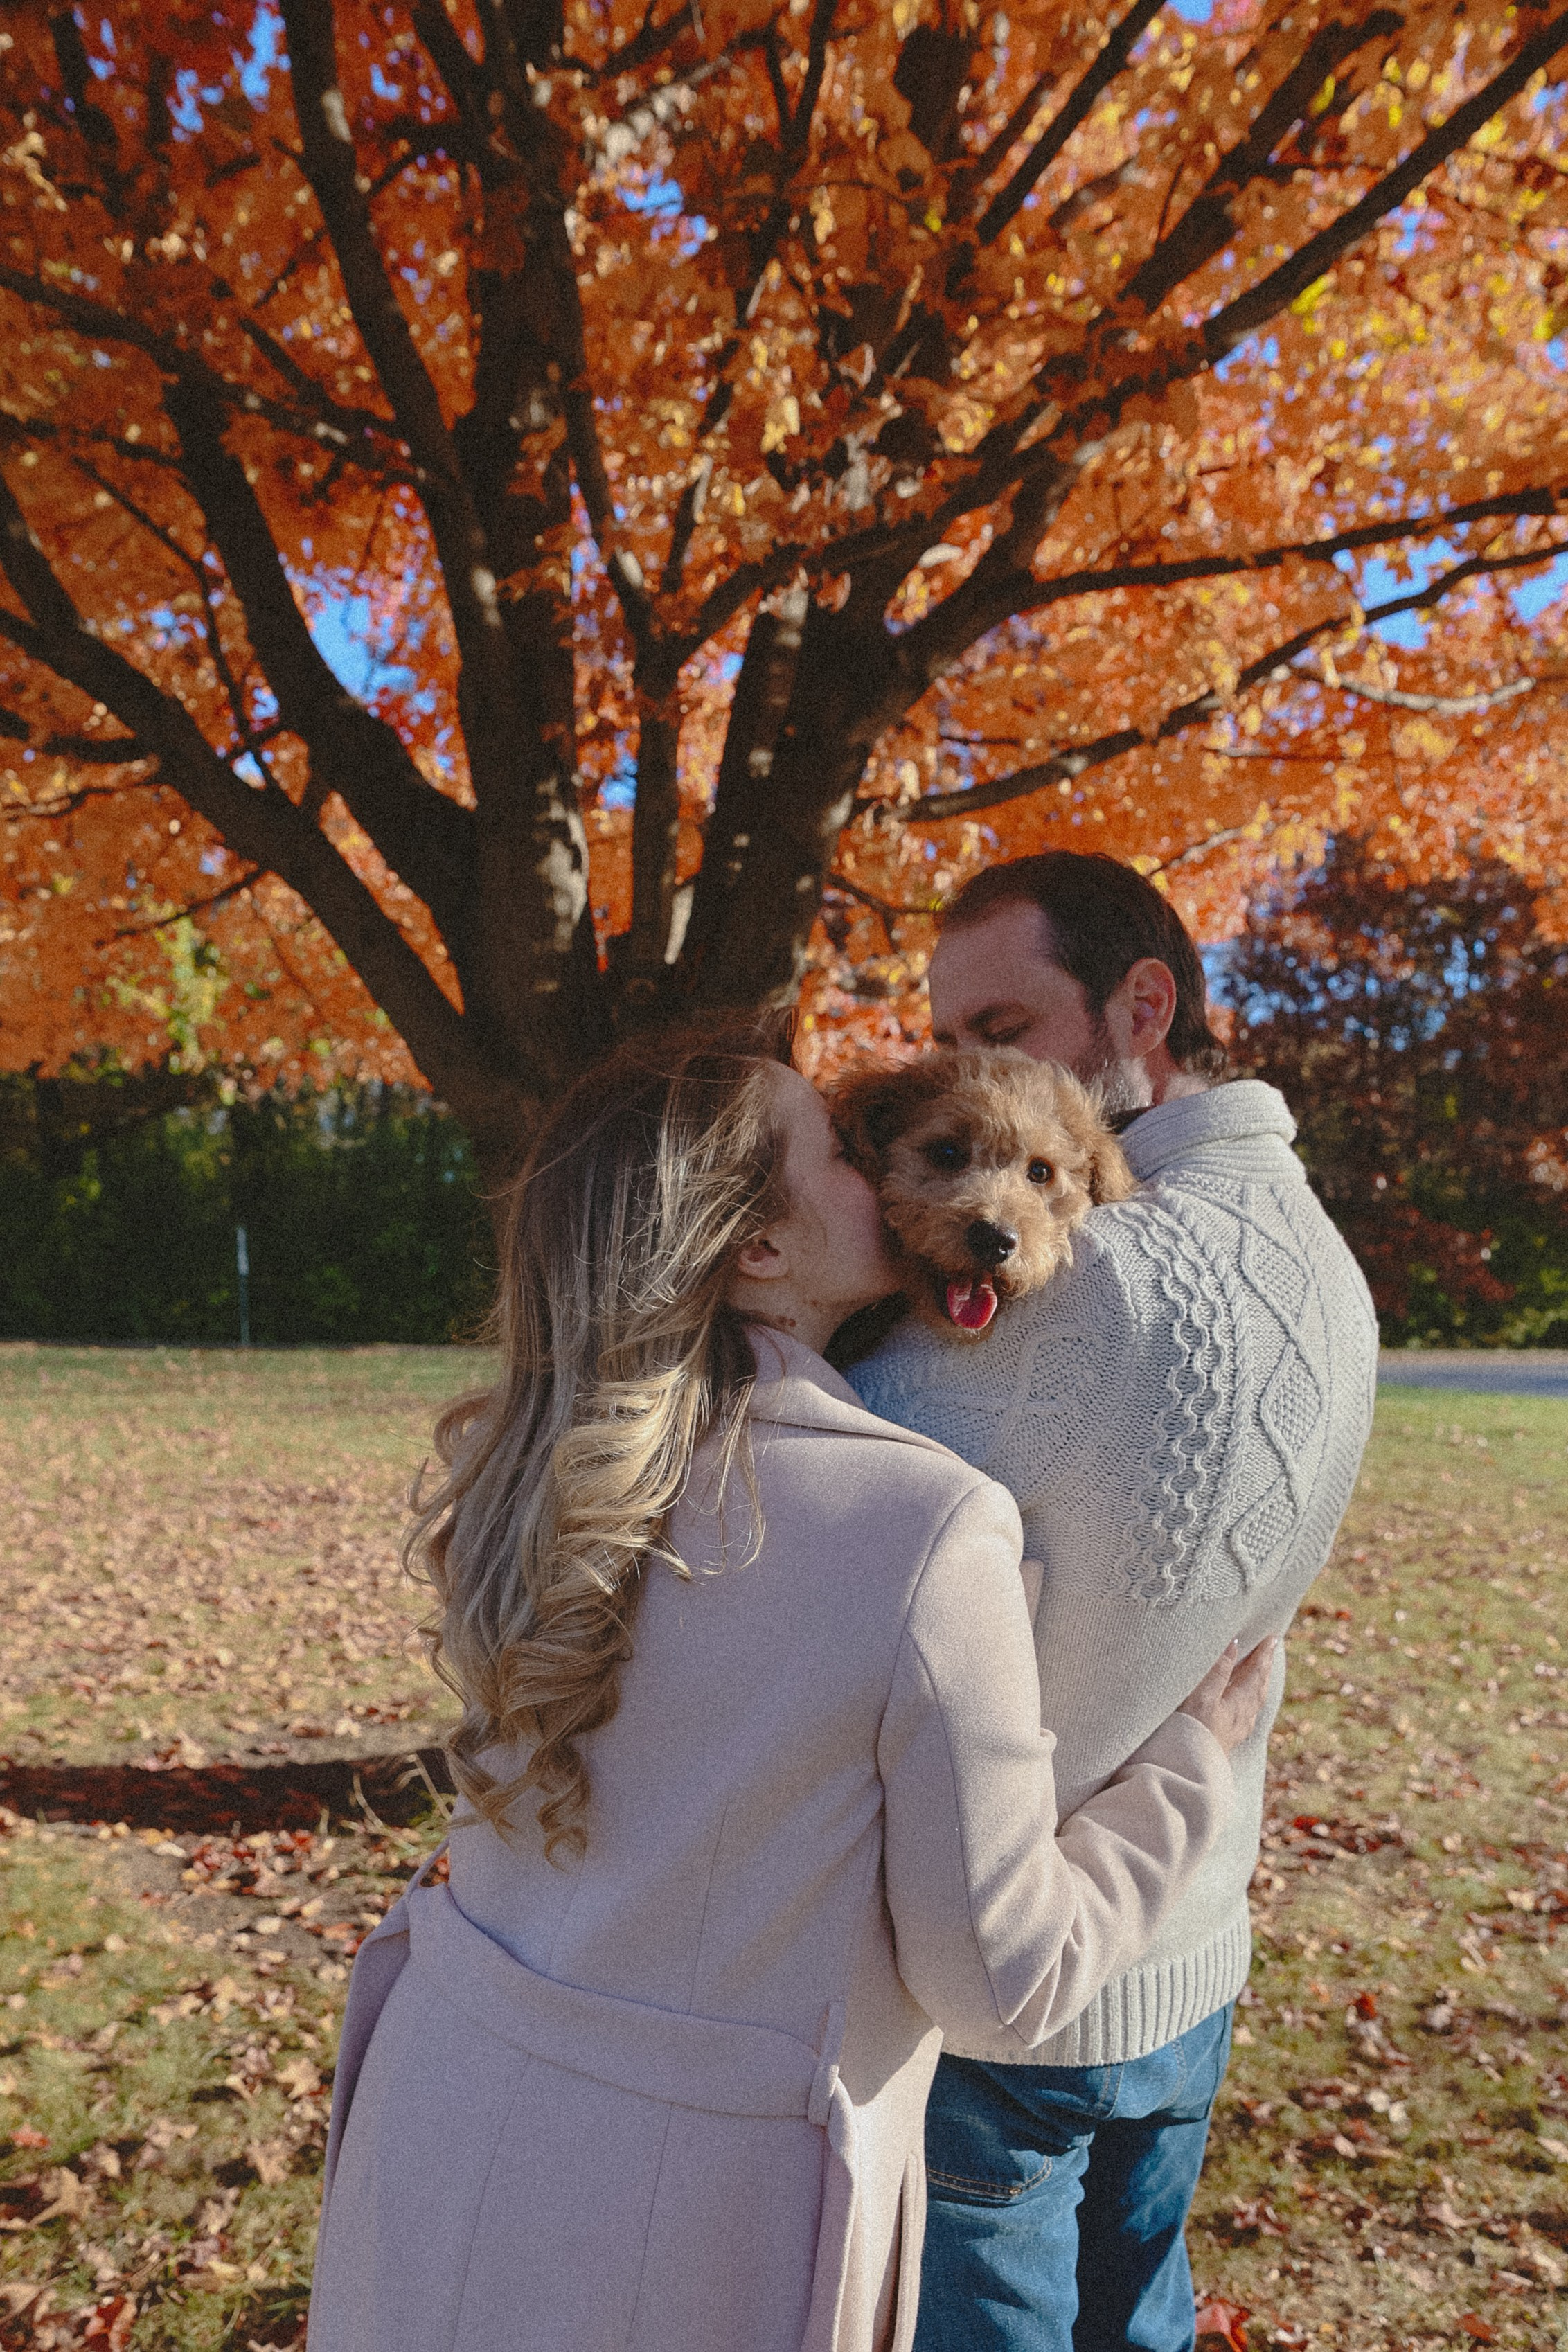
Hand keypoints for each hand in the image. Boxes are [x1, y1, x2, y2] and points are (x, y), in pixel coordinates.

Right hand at [1178, 1636, 1277, 1754]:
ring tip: (1260, 1673)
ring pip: (1253, 1702)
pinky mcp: (1225, 1741)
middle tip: (1270, 1649)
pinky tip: (1244, 1708)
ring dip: (1258, 1683)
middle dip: (1264, 1667)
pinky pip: (1245, 1715)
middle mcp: (1240, 1717)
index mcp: (1237, 1703)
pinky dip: (1248, 1702)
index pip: (1255, 1674)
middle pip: (1258, 1687)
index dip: (1263, 1655)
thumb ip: (1218, 1670)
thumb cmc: (1190, 1732)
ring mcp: (1234, 1731)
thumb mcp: (1201, 1696)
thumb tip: (1234, 1644)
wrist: (1185, 1774)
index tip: (1272, 1637)